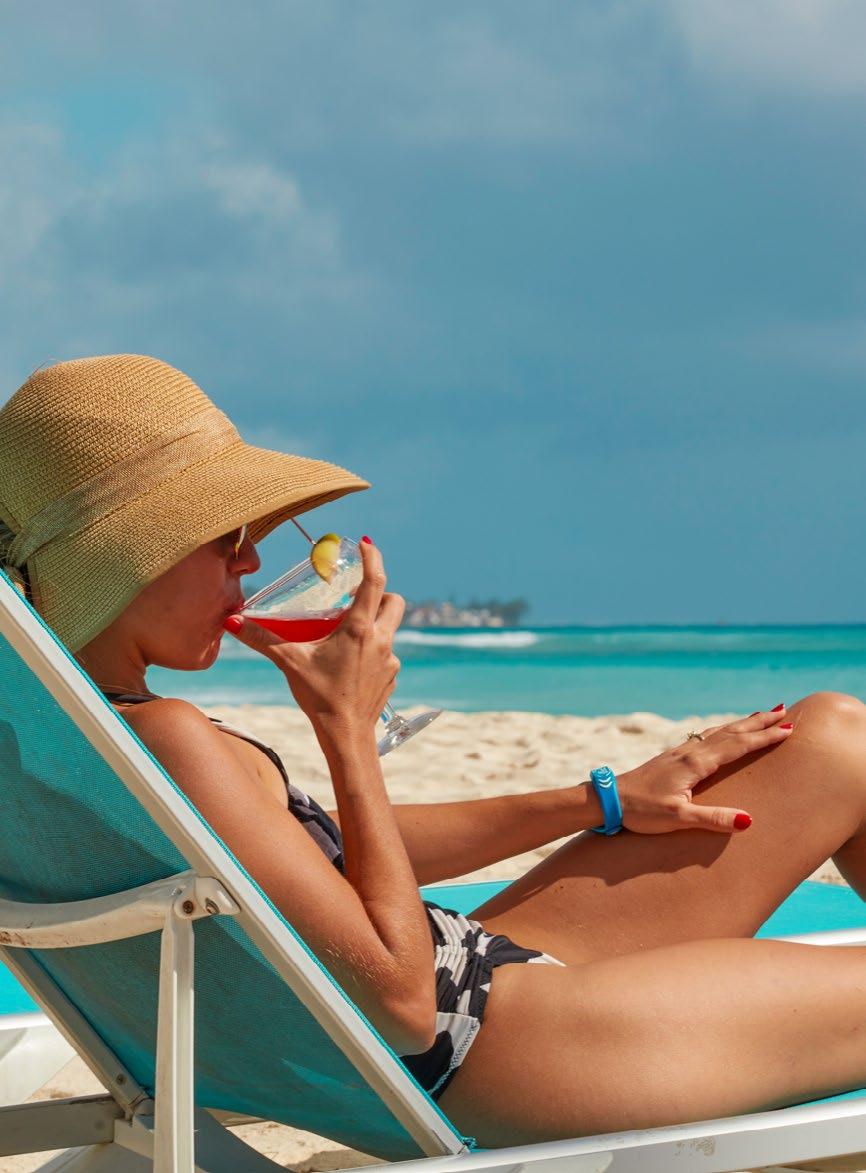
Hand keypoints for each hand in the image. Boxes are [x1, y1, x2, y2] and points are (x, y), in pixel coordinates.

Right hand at [223, 537, 403, 737]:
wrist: (347, 736)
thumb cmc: (320, 698)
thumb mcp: (290, 663)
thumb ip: (262, 639)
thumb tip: (232, 622)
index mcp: (359, 628)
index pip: (374, 580)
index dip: (372, 556)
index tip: (366, 542)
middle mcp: (381, 638)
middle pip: (393, 600)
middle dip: (379, 592)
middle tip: (353, 597)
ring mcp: (390, 658)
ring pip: (389, 627)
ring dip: (372, 623)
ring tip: (344, 636)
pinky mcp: (391, 674)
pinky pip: (385, 652)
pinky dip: (372, 649)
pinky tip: (350, 664)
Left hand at [616, 708, 793, 833]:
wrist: (608, 799)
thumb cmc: (641, 811)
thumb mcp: (678, 819)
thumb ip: (713, 818)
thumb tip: (749, 820)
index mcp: (696, 764)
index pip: (738, 746)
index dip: (764, 738)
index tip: (788, 729)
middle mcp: (690, 752)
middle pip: (731, 732)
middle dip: (759, 723)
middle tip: (784, 711)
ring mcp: (680, 752)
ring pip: (719, 731)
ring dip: (742, 723)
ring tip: (761, 714)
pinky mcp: (672, 757)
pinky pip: (705, 737)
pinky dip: (722, 730)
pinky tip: (722, 731)